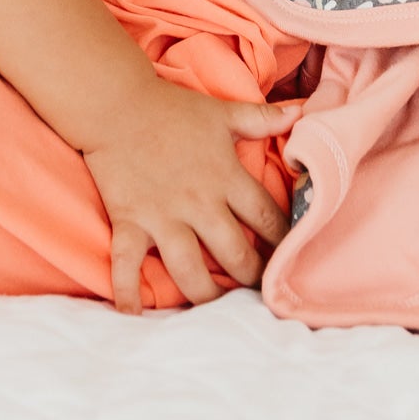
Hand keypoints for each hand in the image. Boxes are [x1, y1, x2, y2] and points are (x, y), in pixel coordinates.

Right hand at [79, 79, 305, 314]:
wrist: (115, 103)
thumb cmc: (171, 108)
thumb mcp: (222, 111)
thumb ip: (264, 118)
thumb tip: (302, 112)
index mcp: (225, 177)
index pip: (266, 218)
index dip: (284, 241)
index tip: (293, 257)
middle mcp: (198, 203)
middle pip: (235, 255)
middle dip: (252, 277)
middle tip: (260, 292)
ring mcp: (162, 217)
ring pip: (190, 271)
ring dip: (205, 297)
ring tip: (216, 311)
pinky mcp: (129, 222)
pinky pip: (127, 265)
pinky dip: (127, 293)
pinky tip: (133, 316)